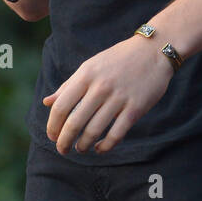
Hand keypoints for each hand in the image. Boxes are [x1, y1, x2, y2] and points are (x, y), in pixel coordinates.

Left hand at [43, 35, 174, 154]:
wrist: (154, 51)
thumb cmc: (118, 59)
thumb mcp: (90, 66)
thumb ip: (69, 85)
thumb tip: (47, 102)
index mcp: (86, 75)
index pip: (61, 106)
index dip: (53, 125)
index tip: (52, 135)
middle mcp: (100, 87)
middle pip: (75, 122)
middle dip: (65, 141)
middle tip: (62, 149)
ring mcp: (119, 98)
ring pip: (94, 131)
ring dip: (83, 145)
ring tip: (80, 149)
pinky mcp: (136, 108)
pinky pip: (116, 134)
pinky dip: (105, 146)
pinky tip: (99, 148)